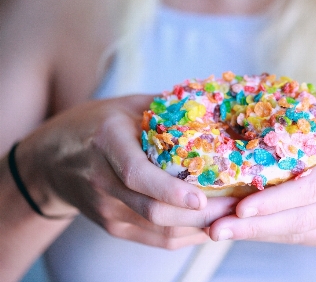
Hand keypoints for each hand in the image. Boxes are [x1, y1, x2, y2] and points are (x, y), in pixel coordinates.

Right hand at [16, 95, 237, 248]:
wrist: (50, 161)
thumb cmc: (93, 125)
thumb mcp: (125, 106)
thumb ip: (164, 108)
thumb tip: (212, 107)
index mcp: (107, 143)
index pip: (137, 175)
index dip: (170, 190)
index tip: (202, 198)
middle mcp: (103, 181)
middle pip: (154, 211)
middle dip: (200, 215)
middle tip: (236, 206)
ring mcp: (107, 209)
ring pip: (159, 231)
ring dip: (199, 229)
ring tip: (231, 216)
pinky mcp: (112, 226)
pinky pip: (155, 239)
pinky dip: (185, 235)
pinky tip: (208, 226)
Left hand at [208, 113, 315, 249]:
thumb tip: (266, 117)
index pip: (315, 187)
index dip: (276, 200)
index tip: (240, 206)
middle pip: (304, 218)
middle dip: (256, 226)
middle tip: (216, 227)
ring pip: (302, 233)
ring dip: (259, 233)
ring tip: (222, 230)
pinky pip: (308, 237)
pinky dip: (275, 233)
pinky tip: (248, 229)